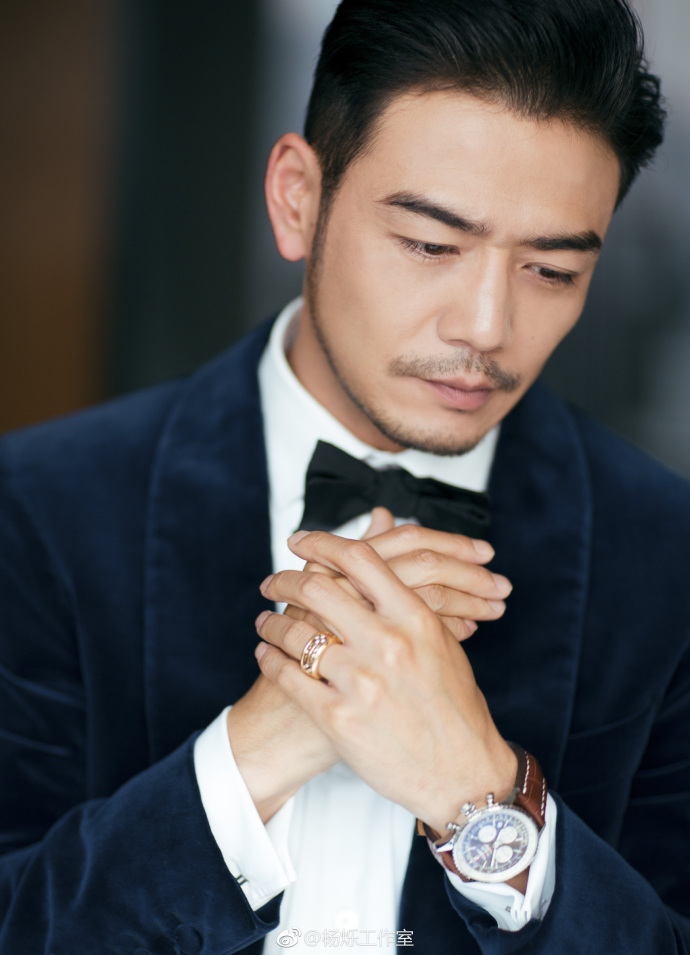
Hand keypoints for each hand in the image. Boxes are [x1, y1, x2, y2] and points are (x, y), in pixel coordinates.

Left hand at [256, 530, 516, 835]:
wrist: (464, 773)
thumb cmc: (455, 706)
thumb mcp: (439, 642)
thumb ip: (409, 595)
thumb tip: (391, 554)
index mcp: (415, 618)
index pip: (360, 559)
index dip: (322, 542)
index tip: (300, 541)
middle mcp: (387, 643)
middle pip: (317, 588)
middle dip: (284, 580)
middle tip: (272, 582)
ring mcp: (361, 682)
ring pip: (295, 633)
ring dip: (272, 623)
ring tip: (265, 622)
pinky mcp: (339, 719)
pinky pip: (288, 677)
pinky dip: (270, 660)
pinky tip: (267, 655)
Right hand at [287, 507, 510, 642]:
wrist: (291, 722)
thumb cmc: (310, 657)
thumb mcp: (325, 601)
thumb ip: (361, 558)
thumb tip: (383, 514)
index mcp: (344, 570)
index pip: (408, 538)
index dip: (451, 540)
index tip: (484, 550)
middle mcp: (357, 591)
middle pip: (427, 563)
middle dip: (472, 571)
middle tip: (500, 582)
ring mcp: (369, 627)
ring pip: (436, 595)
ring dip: (473, 598)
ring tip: (496, 605)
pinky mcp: (379, 660)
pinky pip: (432, 634)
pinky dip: (457, 626)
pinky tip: (471, 629)